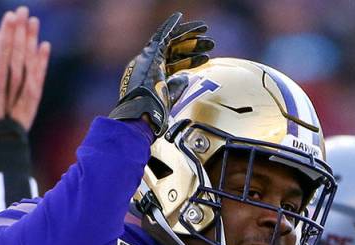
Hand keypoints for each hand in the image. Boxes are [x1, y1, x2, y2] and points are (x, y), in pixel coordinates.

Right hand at [109, 12, 212, 134]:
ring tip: (206, 32)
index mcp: (153, 79)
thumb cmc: (154, 116)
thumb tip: (185, 78)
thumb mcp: (169, 100)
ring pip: (171, 42)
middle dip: (193, 46)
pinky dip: (170, 25)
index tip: (205, 58)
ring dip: (189, 36)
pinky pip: (161, 36)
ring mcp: (148, 60)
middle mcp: (149, 67)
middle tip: (210, 43)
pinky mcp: (149, 54)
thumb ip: (176, 88)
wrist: (144, 116)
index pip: (174, 65)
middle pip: (174, 52)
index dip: (190, 60)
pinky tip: (180, 18)